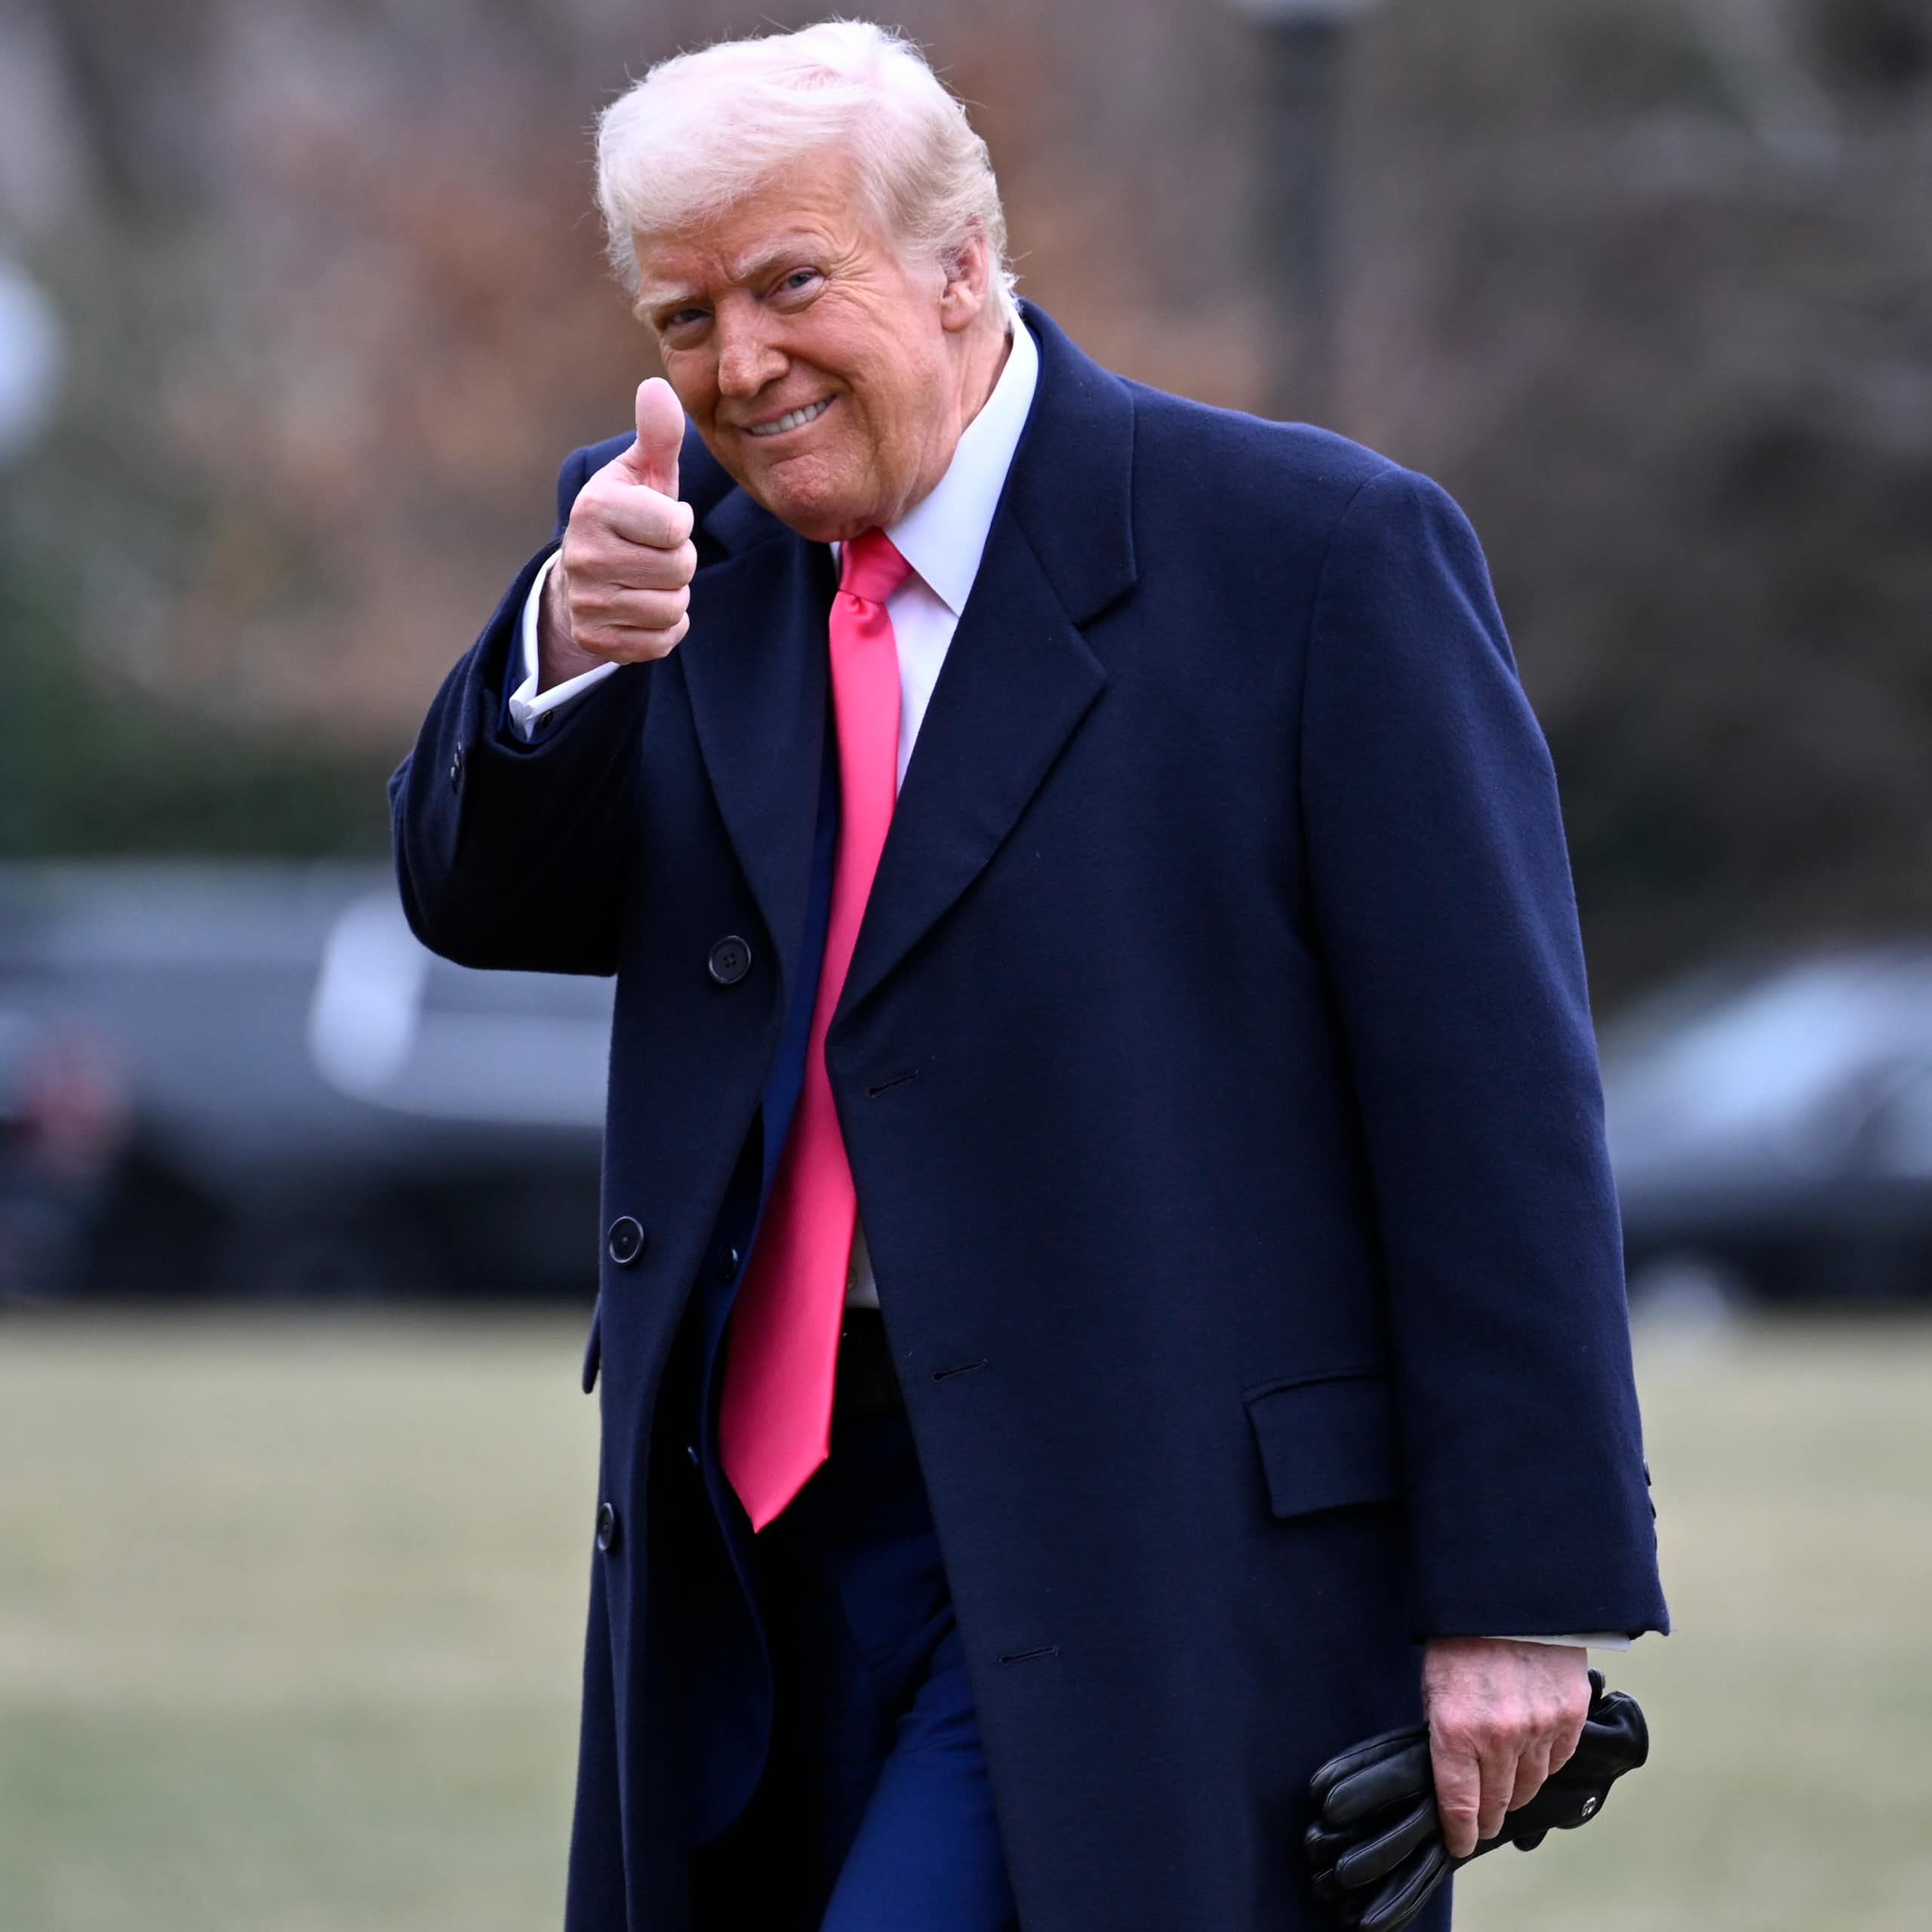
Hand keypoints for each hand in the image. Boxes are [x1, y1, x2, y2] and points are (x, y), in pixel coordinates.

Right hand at [541, 377, 696, 682]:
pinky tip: (641, 607)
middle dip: (679, 562)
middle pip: (679, 570)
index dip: (680, 524)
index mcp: (596, 507)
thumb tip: (658, 386)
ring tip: (647, 579)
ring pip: (672, 609)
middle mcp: (583, 555)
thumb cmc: (627, 516)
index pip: (676, 527)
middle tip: (654, 553)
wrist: (582, 576)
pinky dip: (663, 629)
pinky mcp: (594, 640)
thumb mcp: (642, 474)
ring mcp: (586, 602)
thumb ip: (657, 435)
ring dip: (673, 596)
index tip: (660, 519)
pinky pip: (661, 642)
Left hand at [1421, 1637, 1588, 1858]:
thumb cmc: (1460, 1634)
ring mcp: (1539, 1728)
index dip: (1459, 1832)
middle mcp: (1499, 1738)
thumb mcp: (1432, 1684)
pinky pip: (1557, 1760)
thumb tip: (1451, 1771)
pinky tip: (1531, 1757)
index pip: (1459, 1805)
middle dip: (1485, 1816)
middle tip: (1480, 1822)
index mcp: (1455, 1730)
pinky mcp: (1569, 1716)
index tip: (1458, 1843)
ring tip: (1505, 1790)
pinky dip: (1543, 1764)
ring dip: (1515, 1791)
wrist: (1506, 1593)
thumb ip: (1443, 1731)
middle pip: (1496, 1802)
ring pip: (1529, 1785)